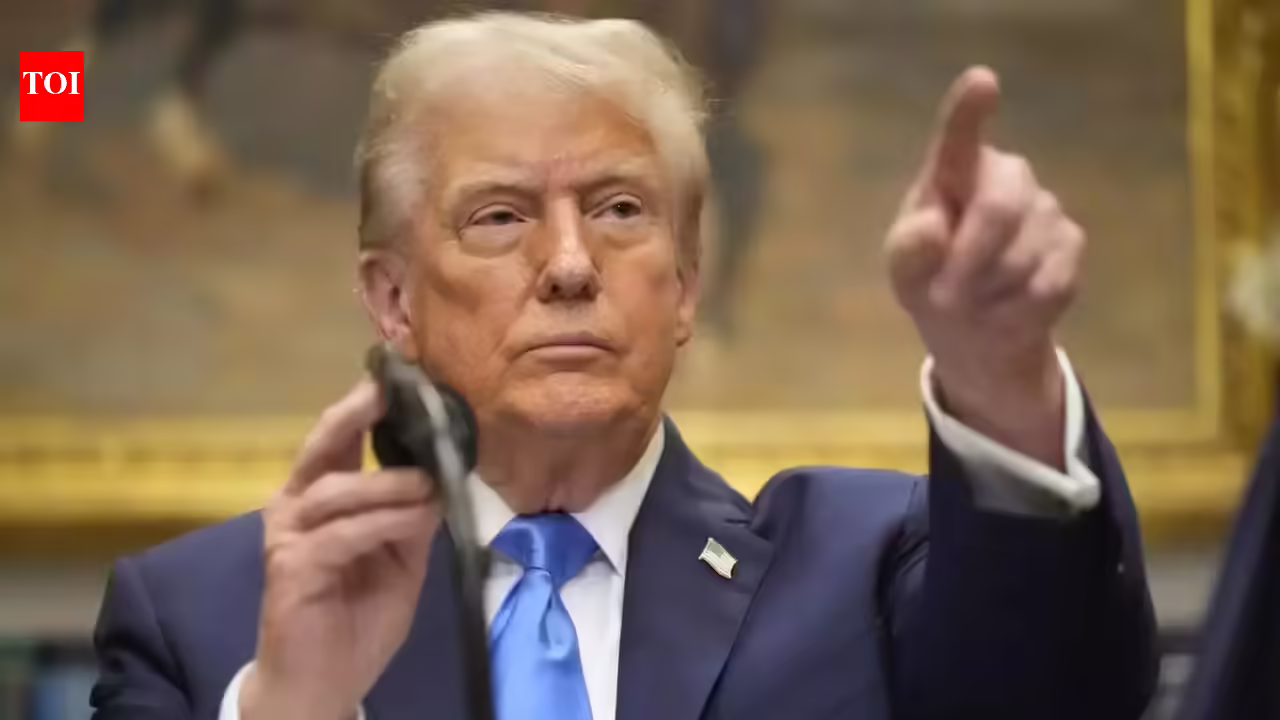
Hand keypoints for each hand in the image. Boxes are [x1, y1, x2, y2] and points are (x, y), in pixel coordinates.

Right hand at [240, 380, 439, 719]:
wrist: (323, 682)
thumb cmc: (357, 614)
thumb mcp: (401, 556)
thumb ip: (414, 514)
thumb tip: (444, 473)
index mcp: (320, 494)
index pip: (342, 435)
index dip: (369, 400)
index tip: (405, 370)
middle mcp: (296, 504)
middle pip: (324, 441)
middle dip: (360, 410)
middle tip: (397, 388)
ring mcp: (288, 536)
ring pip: (339, 488)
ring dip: (391, 483)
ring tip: (432, 481)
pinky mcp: (290, 569)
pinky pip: (342, 535)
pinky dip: (383, 522)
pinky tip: (415, 517)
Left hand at [886, 67, 1083, 465]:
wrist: (974, 327)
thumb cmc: (929, 280)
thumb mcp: (904, 271)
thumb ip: (910, 249)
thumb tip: (934, 229)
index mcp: (953, 171)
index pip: (960, 136)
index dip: (970, 111)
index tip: (982, 81)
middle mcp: (1005, 175)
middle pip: (999, 208)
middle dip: (969, 261)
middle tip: (943, 299)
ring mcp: (1045, 206)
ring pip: (1022, 257)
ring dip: (988, 295)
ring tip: (972, 303)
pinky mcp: (1072, 244)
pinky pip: (1048, 284)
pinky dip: (1017, 311)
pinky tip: (1003, 311)